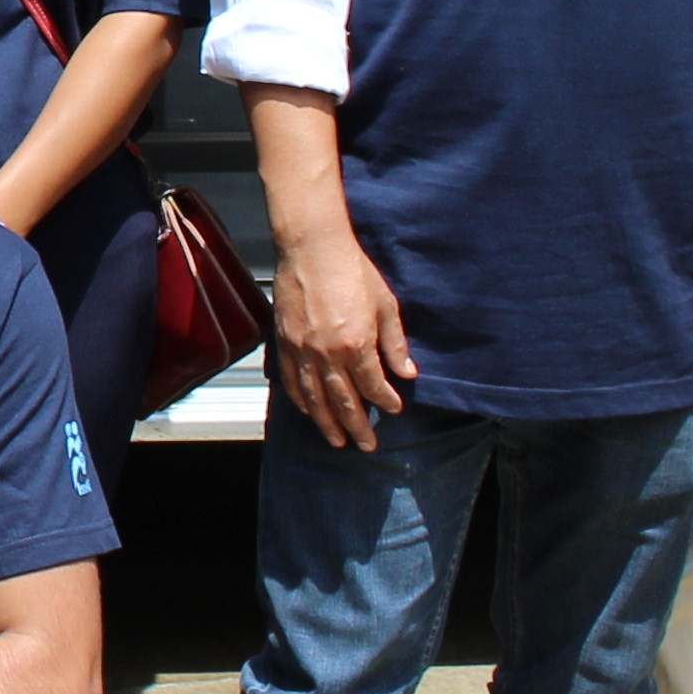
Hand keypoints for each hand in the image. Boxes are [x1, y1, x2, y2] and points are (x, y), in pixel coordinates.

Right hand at [269, 227, 415, 450]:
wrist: (312, 247)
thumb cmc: (352, 270)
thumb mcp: (385, 305)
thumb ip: (395, 343)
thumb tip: (408, 372)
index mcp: (357, 344)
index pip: (373, 385)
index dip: (386, 400)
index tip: (395, 408)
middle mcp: (327, 354)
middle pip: (343, 401)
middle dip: (357, 426)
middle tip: (366, 445)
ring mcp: (302, 350)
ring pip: (314, 398)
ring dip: (326, 423)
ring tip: (336, 441)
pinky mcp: (284, 342)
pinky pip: (290, 380)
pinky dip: (299, 399)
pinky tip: (307, 411)